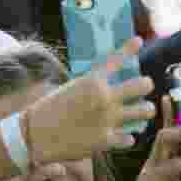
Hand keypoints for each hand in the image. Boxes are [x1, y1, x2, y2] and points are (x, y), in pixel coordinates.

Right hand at [28, 37, 155, 164]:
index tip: (138, 40)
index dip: (129, 48)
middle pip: (142, 85)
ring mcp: (108, 119)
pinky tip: (123, 136)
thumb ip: (89, 87)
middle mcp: (104, 97)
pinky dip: (126, 137)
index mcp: (91, 81)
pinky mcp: (106, 140)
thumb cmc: (47, 110)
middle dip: (146, 85)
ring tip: (142, 111)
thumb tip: (102, 86)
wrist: (35, 135)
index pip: (116, 59)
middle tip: (143, 87)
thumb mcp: (68, 89)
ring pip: (145, 111)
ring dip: (145, 110)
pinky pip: (130, 138)